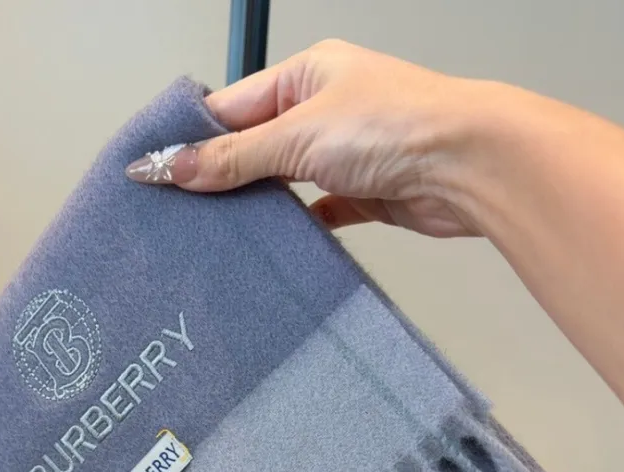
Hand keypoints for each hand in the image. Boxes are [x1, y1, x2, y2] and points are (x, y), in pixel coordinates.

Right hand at [126, 40, 490, 237]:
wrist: (468, 167)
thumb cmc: (397, 127)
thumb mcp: (297, 136)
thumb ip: (233, 158)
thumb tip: (170, 167)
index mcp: (307, 74)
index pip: (232, 106)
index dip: (192, 139)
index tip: (154, 171)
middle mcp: (324, 109)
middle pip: (255, 146)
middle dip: (220, 177)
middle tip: (178, 211)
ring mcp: (345, 152)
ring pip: (283, 182)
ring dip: (257, 206)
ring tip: (215, 233)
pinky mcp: (363, 193)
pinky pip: (315, 213)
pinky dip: (295, 228)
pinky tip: (270, 245)